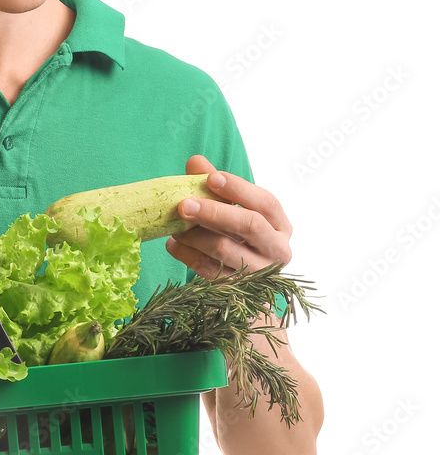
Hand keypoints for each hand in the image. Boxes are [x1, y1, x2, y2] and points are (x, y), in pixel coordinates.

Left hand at [165, 155, 292, 280]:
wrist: (241, 291)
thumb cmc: (234, 238)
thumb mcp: (229, 210)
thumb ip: (214, 185)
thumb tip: (195, 161)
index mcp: (280, 226)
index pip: (266, 203)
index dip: (239, 188)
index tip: (212, 178)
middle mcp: (278, 250)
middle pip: (250, 226)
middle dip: (214, 212)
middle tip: (183, 204)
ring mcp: (260, 274)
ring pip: (224, 249)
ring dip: (193, 235)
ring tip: (173, 227)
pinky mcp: (238, 293)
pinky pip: (208, 271)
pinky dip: (186, 255)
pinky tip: (172, 245)